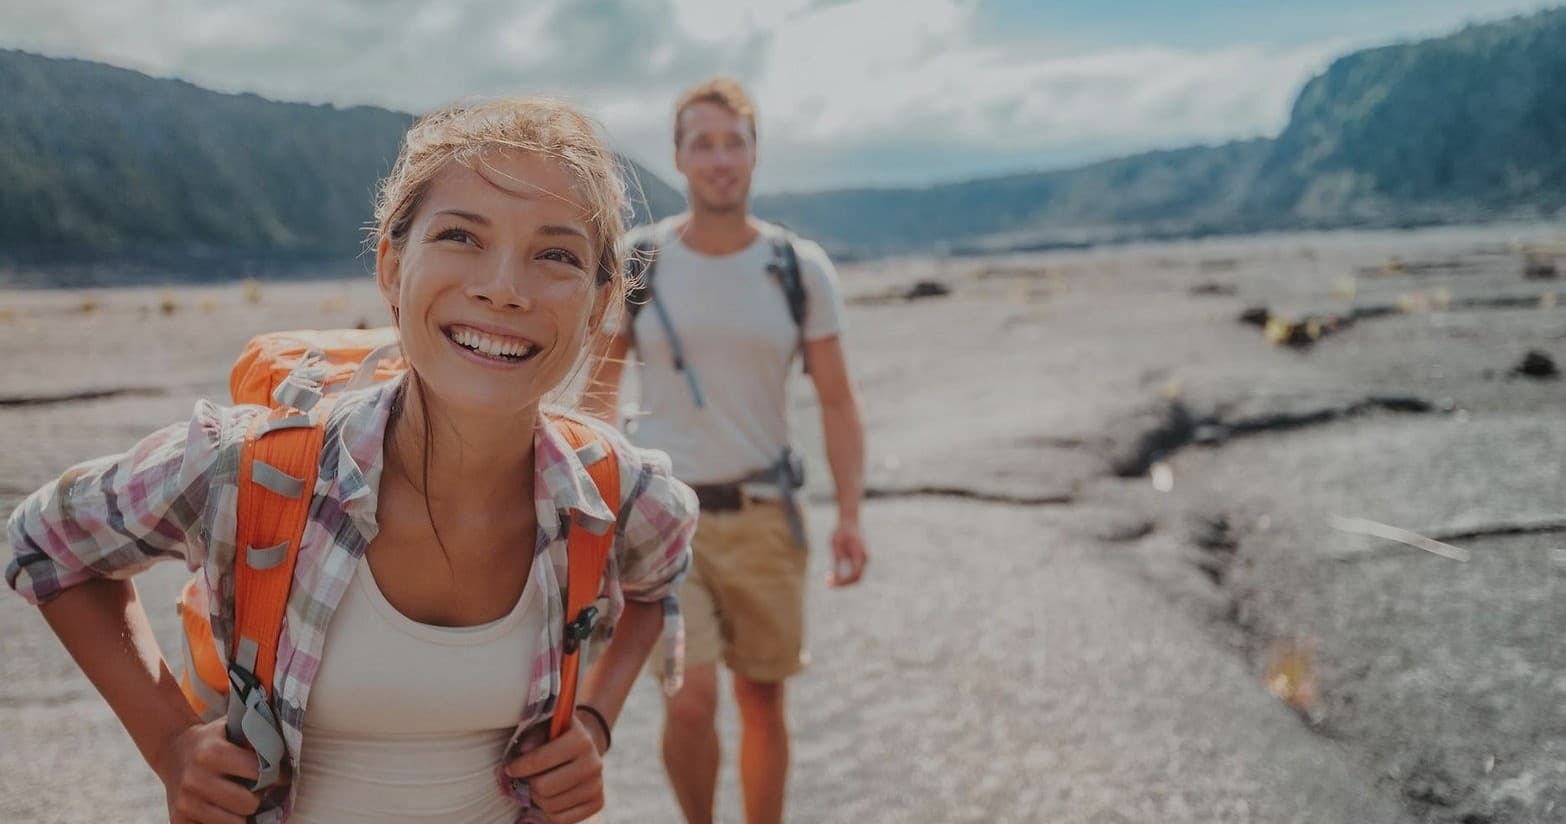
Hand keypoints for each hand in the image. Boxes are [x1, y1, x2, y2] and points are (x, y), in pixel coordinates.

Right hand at [154, 718, 281, 822]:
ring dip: (244, 814)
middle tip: (262, 791)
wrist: (171, 751)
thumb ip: (258, 732)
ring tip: (245, 801)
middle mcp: (195, 779)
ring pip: (235, 823)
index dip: (278, 775)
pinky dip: (225, 822)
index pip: (259, 771)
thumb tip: (288, 746)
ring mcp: (185, 802)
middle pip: (249, 803)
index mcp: (211, 753)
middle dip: (260, 797)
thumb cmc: (212, 740)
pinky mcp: (178, 819)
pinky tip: (227, 811)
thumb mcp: (231, 727)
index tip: (283, 777)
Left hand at [504, 717, 604, 822]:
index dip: (518, 766)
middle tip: (525, 779)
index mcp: (581, 740)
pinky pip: (560, 820)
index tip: (510, 768)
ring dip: (536, 799)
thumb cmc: (557, 738)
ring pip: (550, 806)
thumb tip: (524, 749)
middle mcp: (594, 763)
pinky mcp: (597, 803)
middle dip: (528, 784)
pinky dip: (547, 814)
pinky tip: (545, 801)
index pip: (540, 759)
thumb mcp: (545, 728)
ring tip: (536, 788)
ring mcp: (597, 785)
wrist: (583, 750)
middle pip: (543, 787)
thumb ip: (533, 734)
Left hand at [828, 520, 867, 587]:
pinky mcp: (859, 560)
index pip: (855, 573)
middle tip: (828, 585)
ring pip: (855, 577)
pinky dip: (844, 577)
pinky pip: (853, 573)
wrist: (848, 522)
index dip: (844, 581)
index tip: (831, 583)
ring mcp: (863, 560)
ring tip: (828, 581)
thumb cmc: (841, 531)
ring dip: (843, 582)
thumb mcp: (836, 544)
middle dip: (843, 584)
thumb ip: (838, 558)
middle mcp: (864, 558)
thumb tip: (836, 575)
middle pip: (856, 578)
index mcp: (860, 553)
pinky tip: (831, 576)